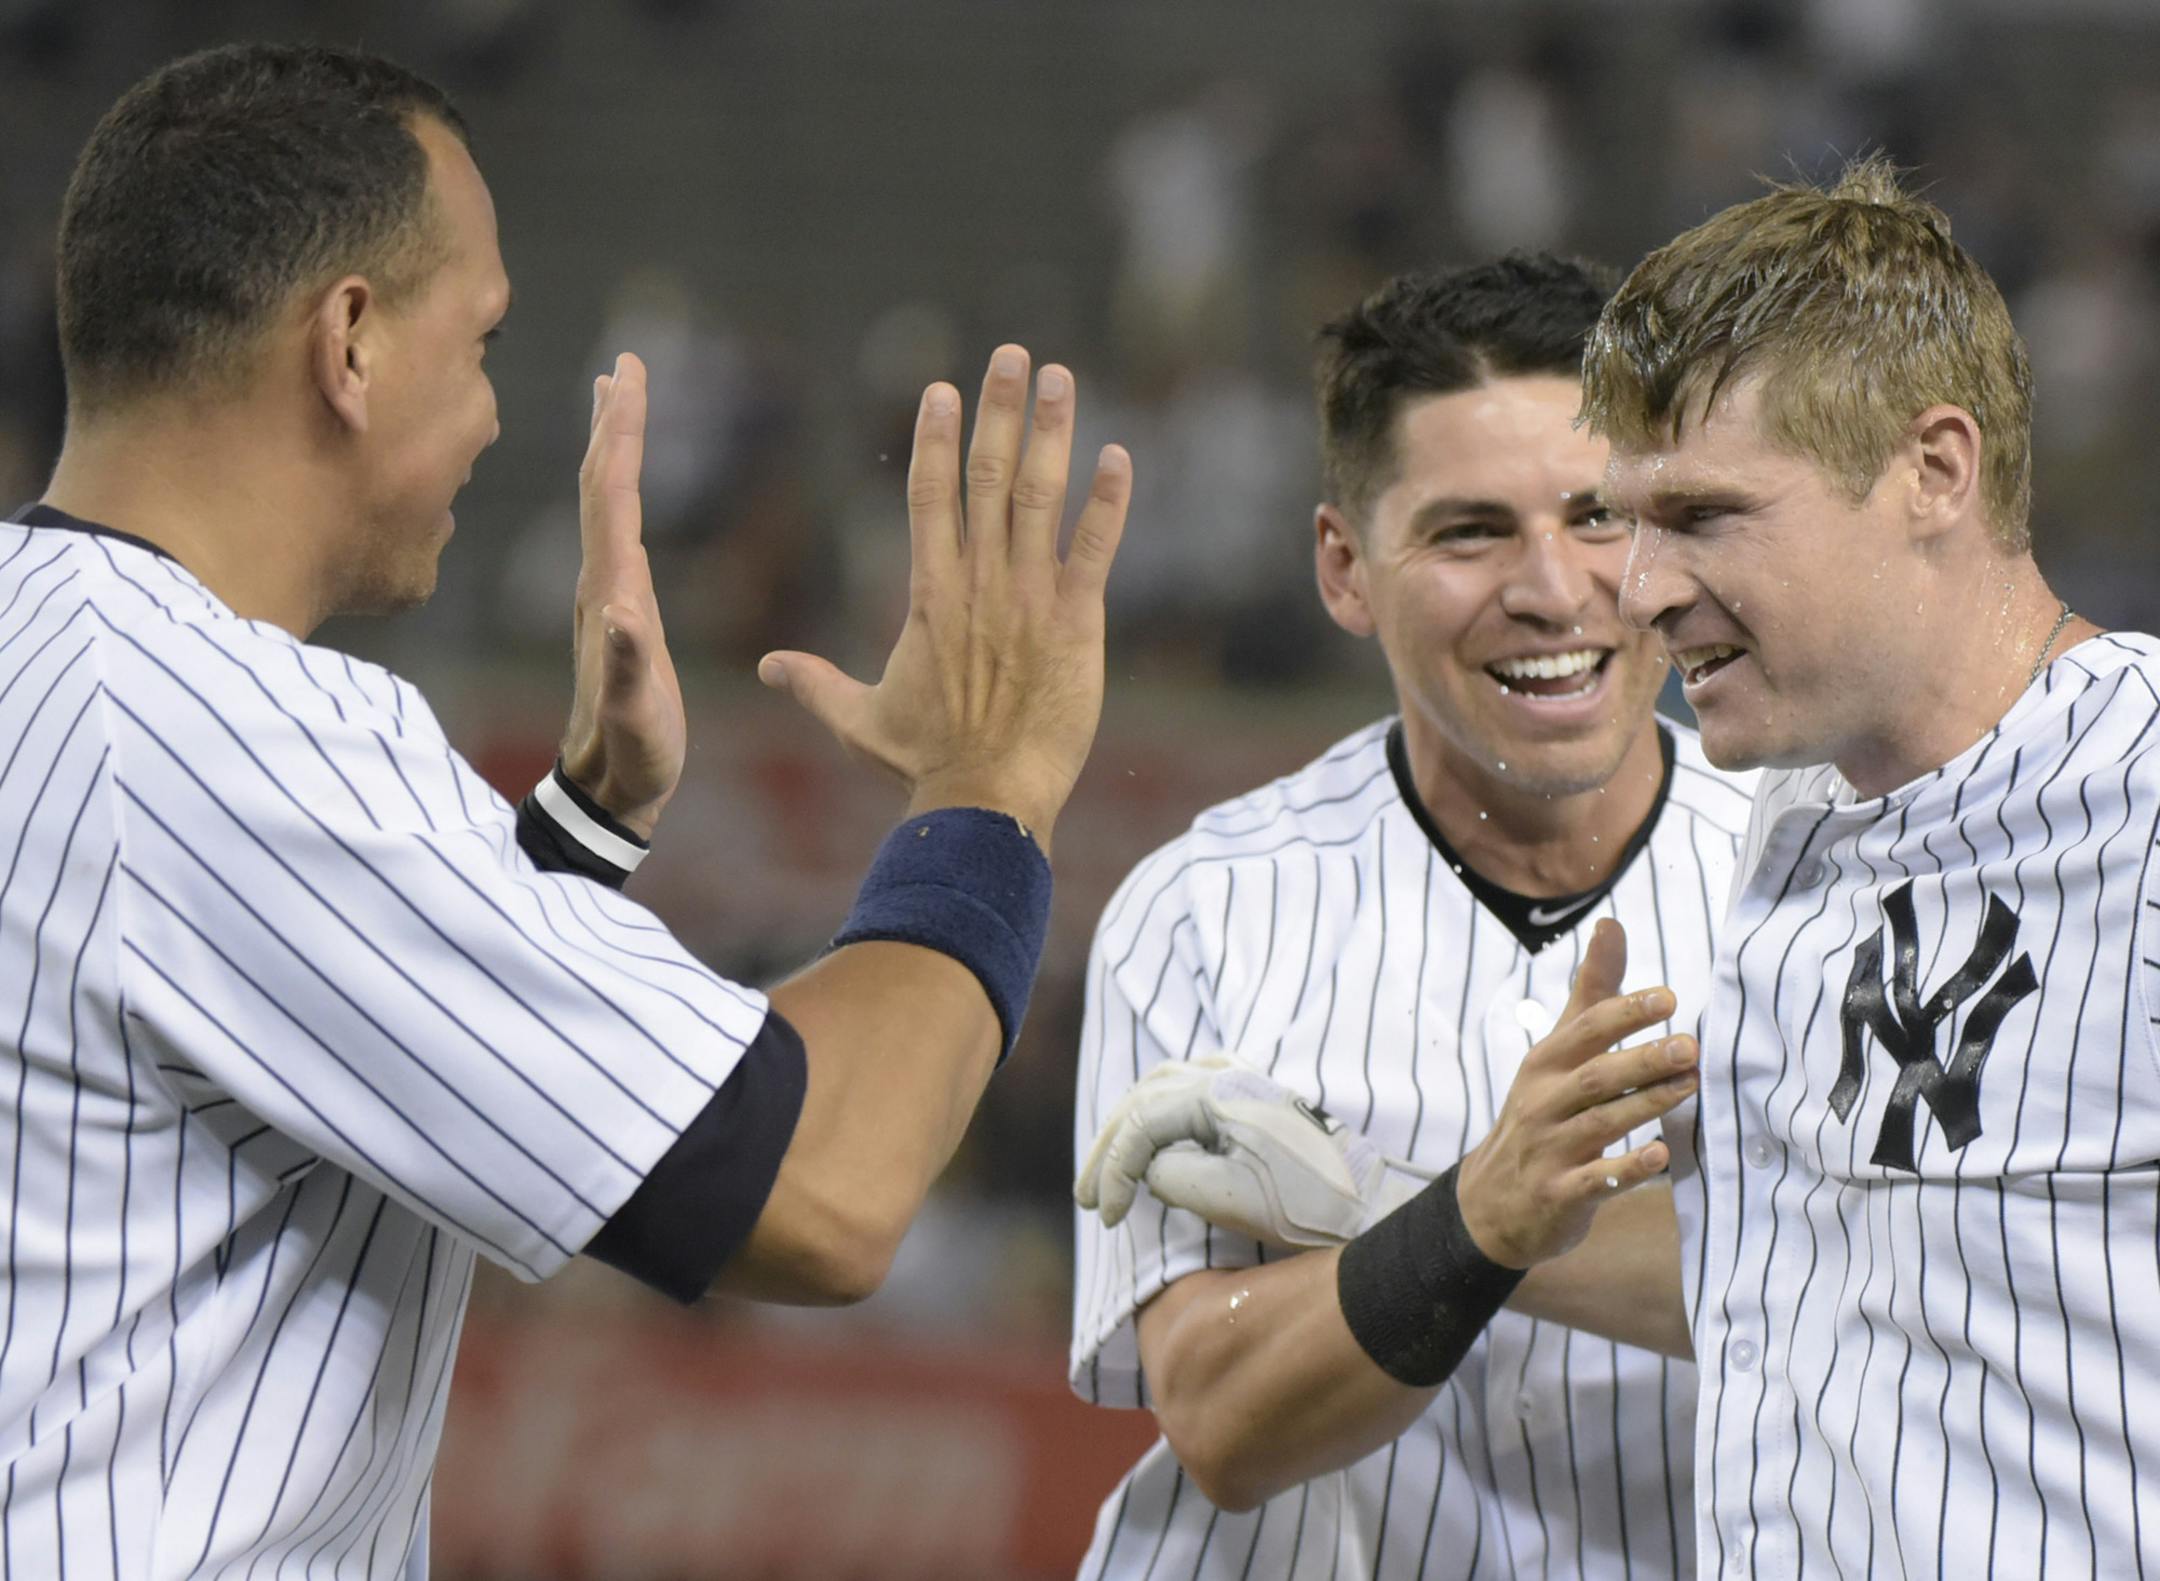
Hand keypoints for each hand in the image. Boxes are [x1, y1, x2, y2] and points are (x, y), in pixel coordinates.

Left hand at [558, 353, 684, 841]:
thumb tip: (624, 611)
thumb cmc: (633, 755)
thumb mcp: (637, 714)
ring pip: (604, 502)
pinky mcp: (614, 608)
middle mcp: (600, 581)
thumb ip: (629, 665)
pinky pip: (616, 529)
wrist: (606, 789)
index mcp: (610, 591)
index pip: (615, 496)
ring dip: (614, 446)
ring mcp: (604, 593)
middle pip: (604, 484)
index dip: (624, 434)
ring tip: (619, 400)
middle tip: (626, 363)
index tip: (629, 375)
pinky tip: (626, 486)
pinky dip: (622, 489)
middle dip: (616, 420)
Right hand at [756, 346, 1132, 850]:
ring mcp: (1029, 598)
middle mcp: (978, 583)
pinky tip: (1122, 456)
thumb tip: (768, 667)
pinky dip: (1109, 503)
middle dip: (997, 409)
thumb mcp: (858, 721)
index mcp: (929, 595)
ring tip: (1058, 376)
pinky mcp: (1075, 623)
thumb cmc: (924, 764)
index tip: (943, 389)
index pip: (930, 496)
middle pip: (986, 476)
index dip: (936, 437)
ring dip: (1050, 432)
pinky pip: (1095, 550)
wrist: (985, 799)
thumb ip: (815, 684)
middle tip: (1011, 352)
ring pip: (1041, 497)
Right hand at [1076, 1057, 1427, 1248]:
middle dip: (1109, 1149)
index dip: (1114, 1173)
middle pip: (1143, 1097)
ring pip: (1162, 1085)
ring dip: (1129, 1125)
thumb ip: (1172, 1176)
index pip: (1141, 1124)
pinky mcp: (1255, 1095)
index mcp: (1220, 1092)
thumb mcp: (1231, 1200)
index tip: (1109, 1219)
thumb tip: (1150, 1168)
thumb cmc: (1309, 1205)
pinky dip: (1159, 1109)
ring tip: (1110, 1168)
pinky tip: (1154, 1130)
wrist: (1373, 1203)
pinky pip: (1190, 1085)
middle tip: (1087, 1200)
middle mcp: (1229, 1074)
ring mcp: (1244, 1079)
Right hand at [1455, 919, 1696, 1268]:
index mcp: (1545, 1064)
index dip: (1623, 1013)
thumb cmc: (1541, 1113)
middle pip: (1594, 1077)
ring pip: (1599, 1124)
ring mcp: (1549, 1150)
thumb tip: (1612, 924)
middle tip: (1689, 1045)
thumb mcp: (1556, 1054)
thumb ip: (1592, 994)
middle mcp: (1543, 1103)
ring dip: (1646, 1105)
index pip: (1584, 1031)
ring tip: (1690, 1086)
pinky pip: (1595, 1181)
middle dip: (1641, 1060)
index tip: (1669, 998)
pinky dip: (1627, 1168)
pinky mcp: (1559, 1195)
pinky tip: (1661, 1155)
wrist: (1494, 1201)